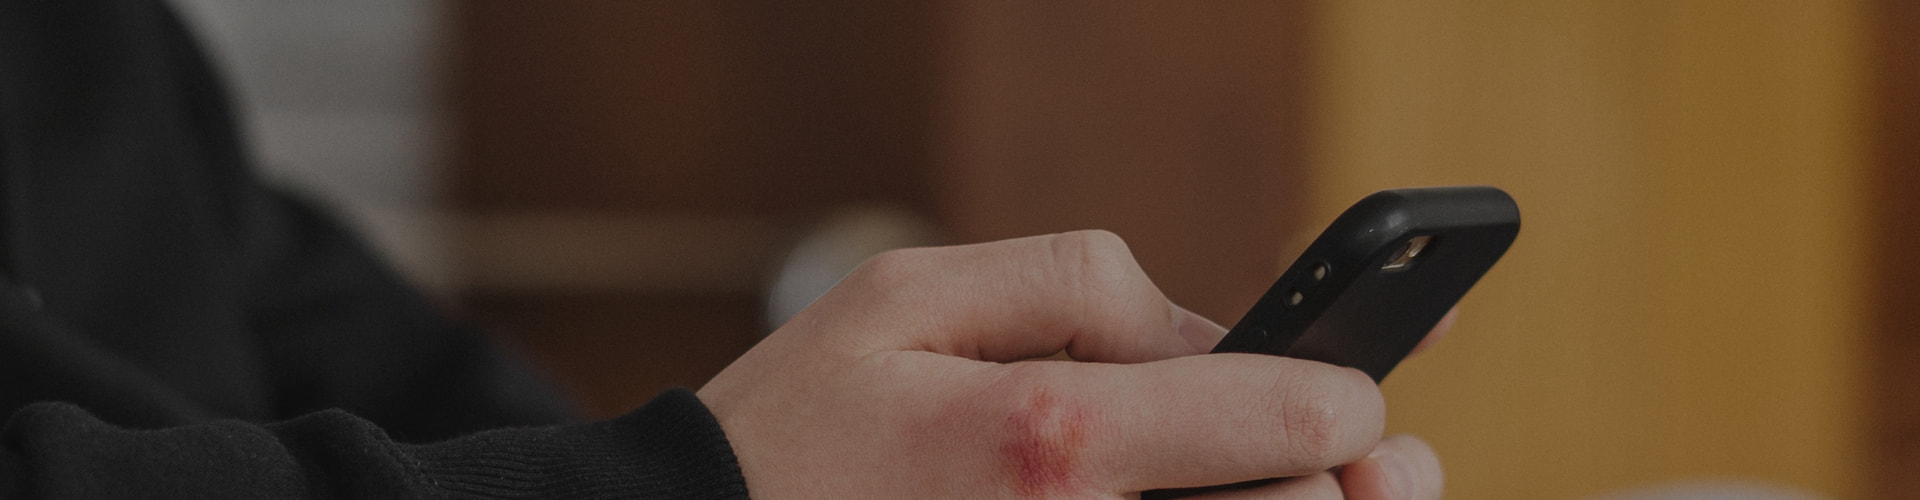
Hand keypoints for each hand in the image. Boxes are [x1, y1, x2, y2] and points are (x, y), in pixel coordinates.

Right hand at [697, 231, 1442, 498]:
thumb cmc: (798, 426)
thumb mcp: (904, 296)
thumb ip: (1070, 287)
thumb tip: (1198, 332)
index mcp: (1052, 435)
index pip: (1274, 413)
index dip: (1342, 395)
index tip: (1349, 392)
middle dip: (1350, 485)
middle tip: (1380, 468)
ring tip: (1319, 495)